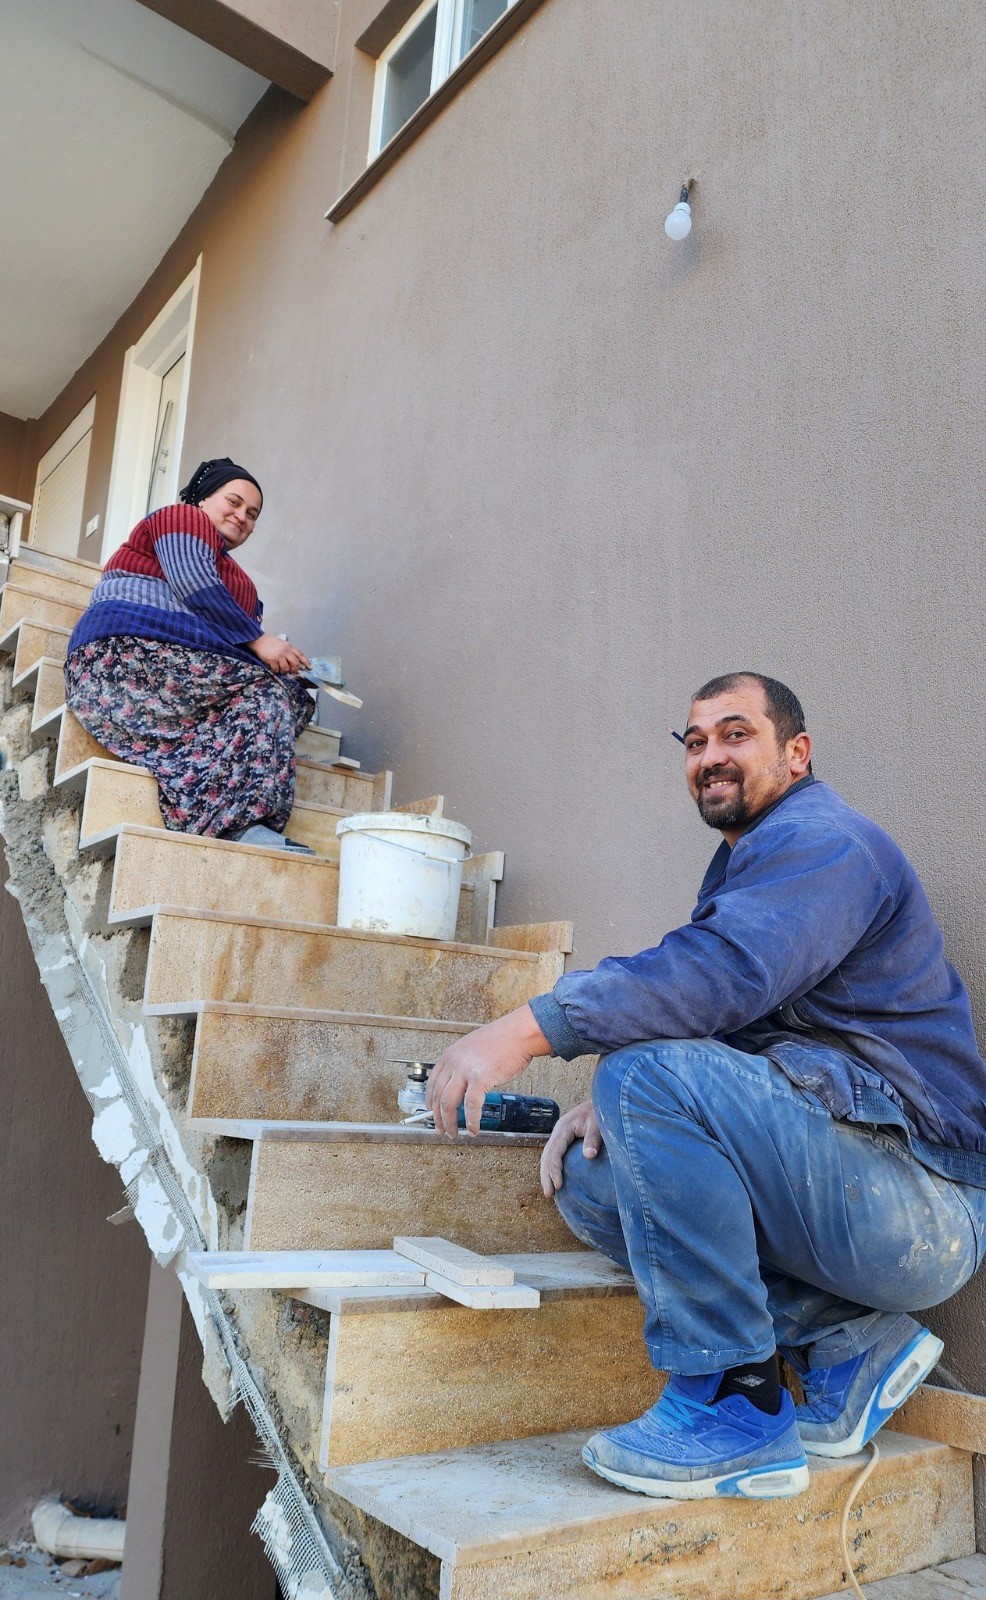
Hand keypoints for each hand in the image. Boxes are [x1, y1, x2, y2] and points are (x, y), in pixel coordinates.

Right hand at [248, 633, 311, 673]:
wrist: (259, 641)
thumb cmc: (271, 642)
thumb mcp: (283, 644)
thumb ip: (289, 651)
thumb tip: (296, 662)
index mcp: (289, 647)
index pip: (300, 655)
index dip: (306, 662)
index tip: (310, 667)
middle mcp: (285, 651)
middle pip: (295, 664)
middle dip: (295, 670)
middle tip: (292, 672)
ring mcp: (279, 656)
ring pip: (286, 668)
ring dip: (284, 671)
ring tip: (281, 670)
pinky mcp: (271, 660)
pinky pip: (276, 670)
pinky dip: (276, 671)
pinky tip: (274, 668)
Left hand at [426, 1005, 550, 1137]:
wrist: (518, 1033)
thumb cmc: (502, 1040)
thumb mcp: (472, 1049)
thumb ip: (462, 1065)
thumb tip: (460, 1086)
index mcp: (450, 1055)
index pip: (432, 1083)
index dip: (430, 1102)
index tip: (432, 1112)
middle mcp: (454, 1062)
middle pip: (437, 1096)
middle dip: (438, 1117)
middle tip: (441, 1129)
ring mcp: (466, 1070)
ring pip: (448, 1103)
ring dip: (449, 1122)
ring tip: (454, 1133)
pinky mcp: (480, 1078)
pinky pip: (471, 1105)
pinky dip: (471, 1121)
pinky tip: (473, 1128)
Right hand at [540, 1099, 601, 1197]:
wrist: (603, 1101)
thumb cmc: (600, 1112)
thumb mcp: (598, 1124)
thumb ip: (593, 1139)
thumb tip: (589, 1156)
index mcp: (563, 1128)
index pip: (554, 1152)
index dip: (554, 1170)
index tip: (558, 1186)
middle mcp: (559, 1132)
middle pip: (546, 1155)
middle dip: (546, 1175)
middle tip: (548, 1194)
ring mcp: (561, 1135)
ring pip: (548, 1156)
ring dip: (547, 1173)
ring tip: (550, 1192)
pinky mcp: (566, 1139)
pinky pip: (555, 1154)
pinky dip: (553, 1167)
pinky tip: (557, 1178)